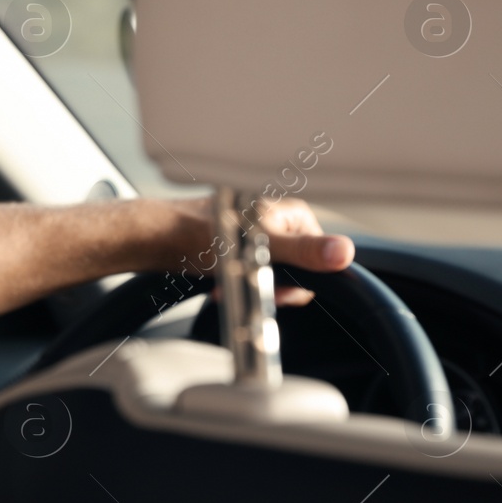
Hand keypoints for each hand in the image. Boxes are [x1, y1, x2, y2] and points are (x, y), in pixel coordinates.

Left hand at [163, 195, 354, 306]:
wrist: (158, 237)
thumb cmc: (202, 235)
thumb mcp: (260, 247)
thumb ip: (304, 251)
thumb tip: (343, 253)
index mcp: (291, 213)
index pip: (318, 257)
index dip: (297, 280)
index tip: (274, 289)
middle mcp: (277, 218)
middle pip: (293, 267)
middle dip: (269, 284)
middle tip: (246, 286)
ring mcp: (256, 229)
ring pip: (269, 272)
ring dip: (250, 284)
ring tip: (227, 284)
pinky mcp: (236, 241)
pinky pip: (249, 269)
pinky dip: (236, 280)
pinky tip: (220, 284)